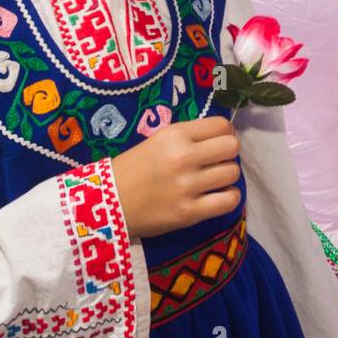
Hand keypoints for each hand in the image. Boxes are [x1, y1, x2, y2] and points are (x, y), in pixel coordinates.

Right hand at [110, 116, 241, 238]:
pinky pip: (229, 201)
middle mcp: (184, 157)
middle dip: (228, 153)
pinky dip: (228, 198)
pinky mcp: (189, 212)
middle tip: (216, 162)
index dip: (226, 133)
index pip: (222, 125)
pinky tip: (217, 197)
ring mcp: (187, 186)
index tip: (219, 141)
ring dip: (226, 176)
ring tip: (213, 181)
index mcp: (175, 135)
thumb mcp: (158, 140)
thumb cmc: (132, 169)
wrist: (105, 203)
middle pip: (232, 147)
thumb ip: (188, 136)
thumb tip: (224, 135)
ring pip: (232, 173)